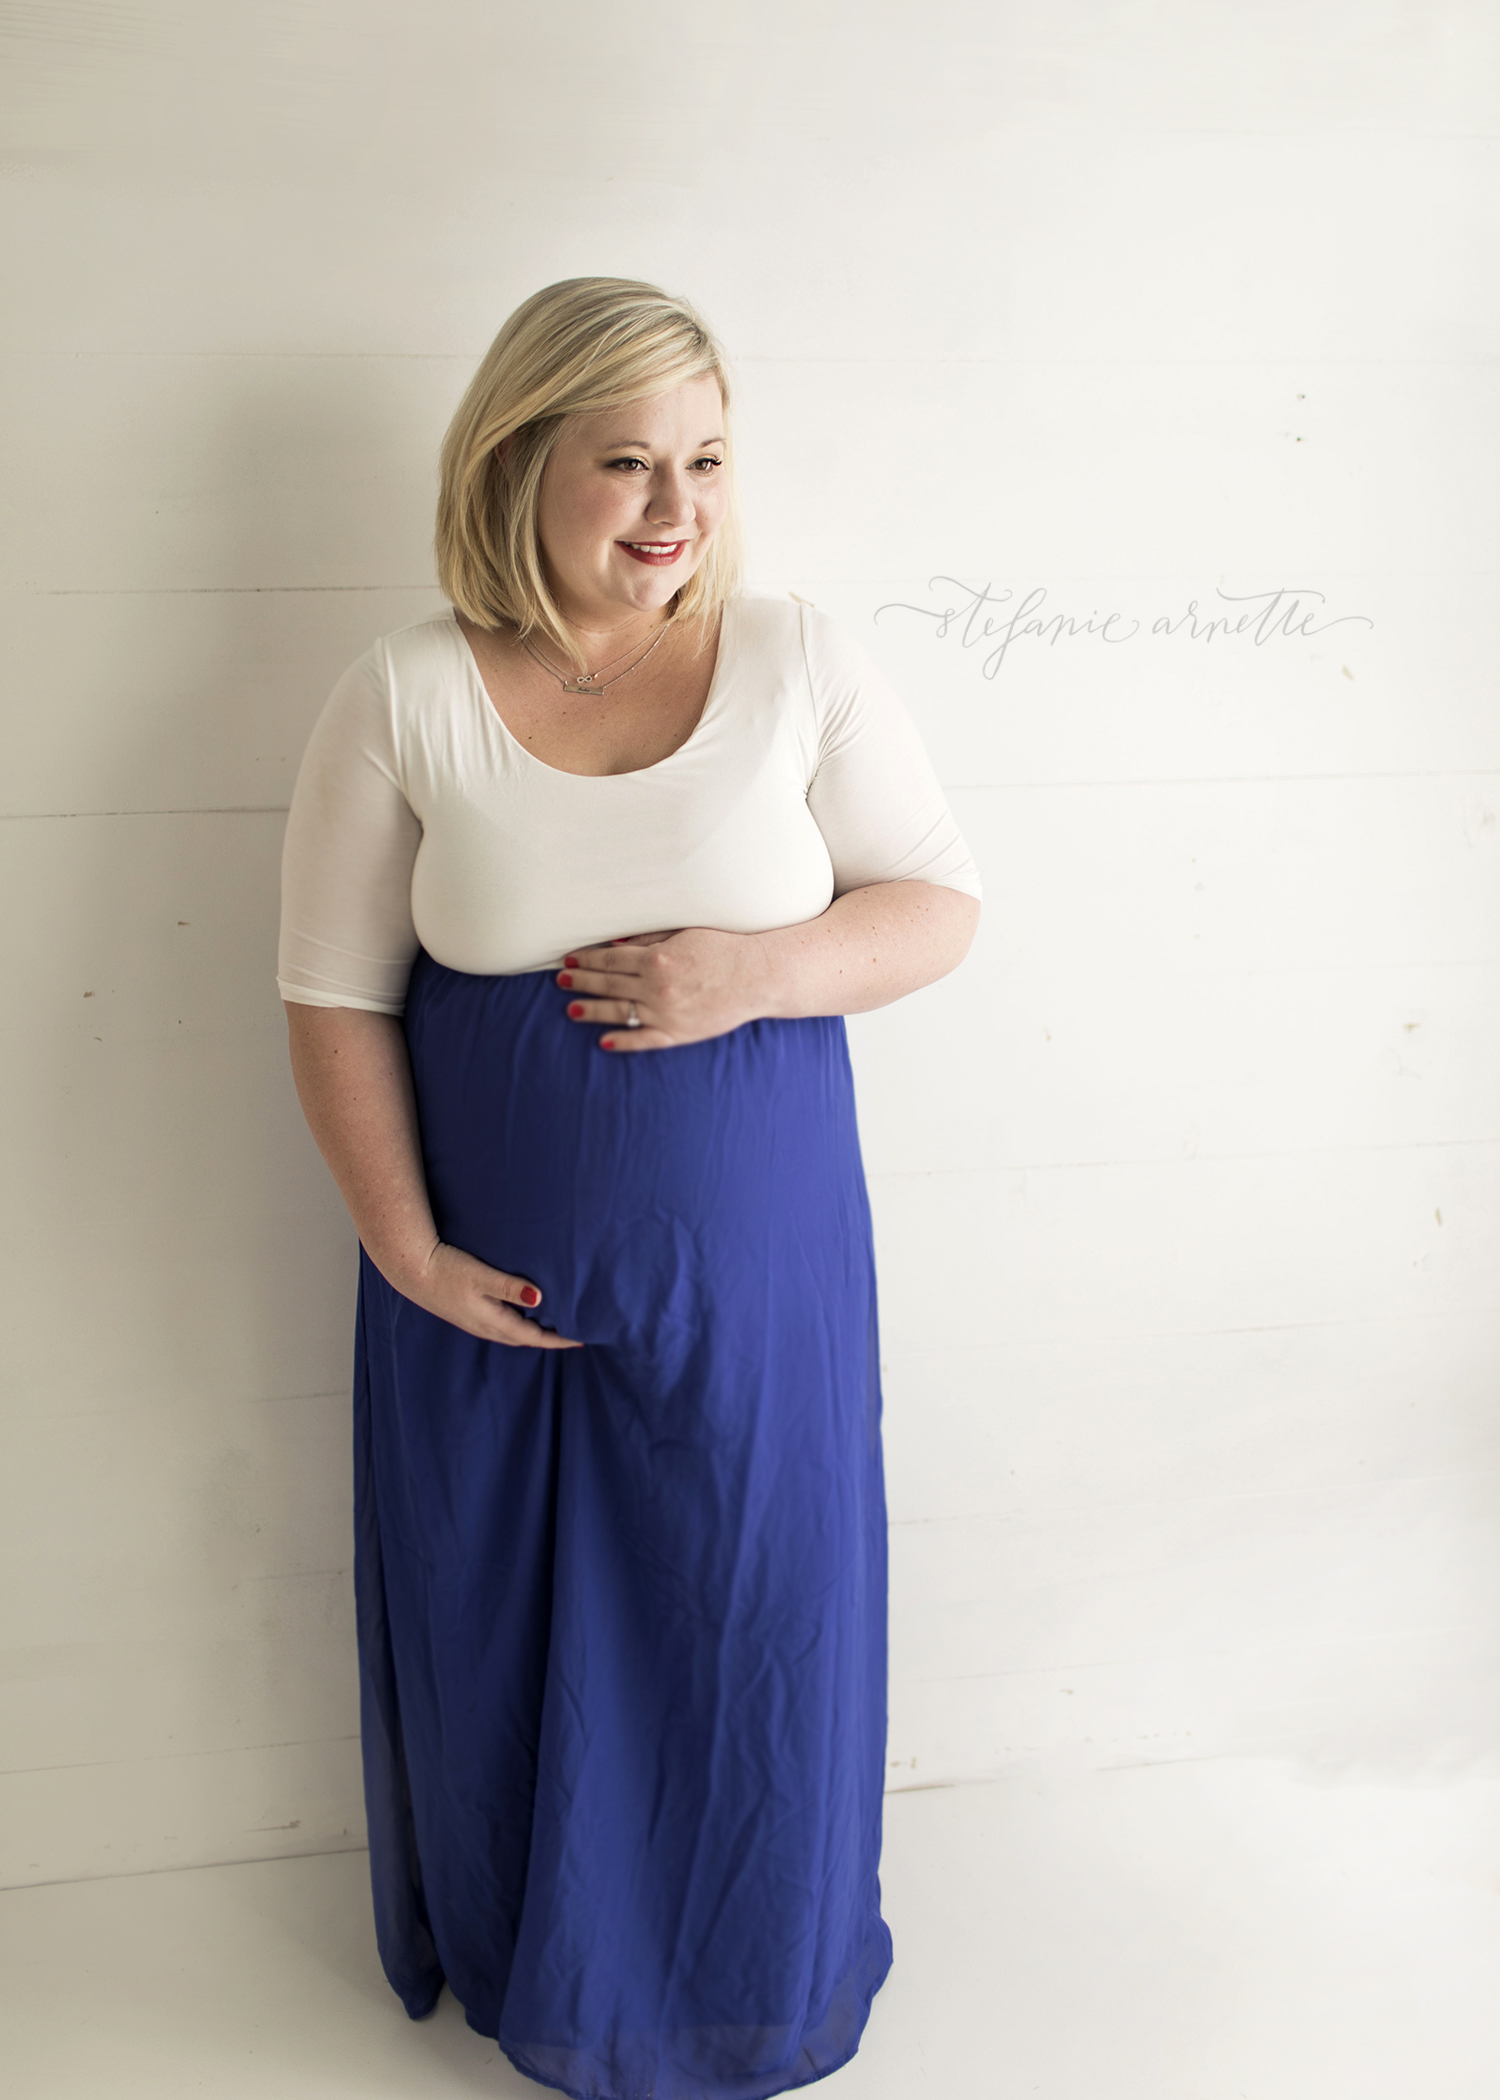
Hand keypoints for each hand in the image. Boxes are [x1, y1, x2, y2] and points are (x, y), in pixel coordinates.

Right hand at [388, 1239, 581, 1347]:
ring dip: (534, 1332)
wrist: (409, 1269)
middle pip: (527, 1338)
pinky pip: (501, 1325)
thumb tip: (540, 1298)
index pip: (535, 1336)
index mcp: (493, 1321)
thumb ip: (510, 1287)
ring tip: (555, 1326)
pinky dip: (519, 1324)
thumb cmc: (446, 1268)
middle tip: (576, 1332)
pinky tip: (522, 1313)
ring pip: (513, 1333)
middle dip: (551, 1338)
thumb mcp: (480, 1275)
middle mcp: (486, 1327)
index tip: (585, 1337)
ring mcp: (475, 1322)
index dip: (561, 1338)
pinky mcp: (467, 1313)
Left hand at [556, 927, 772, 1052]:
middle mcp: (656, 988)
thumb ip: (648, 939)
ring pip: (619, 1012)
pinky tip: (603, 1041)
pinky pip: (644, 1040)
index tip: (570, 959)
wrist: (758, 977)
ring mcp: (666, 1013)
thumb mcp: (684, 934)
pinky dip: (622, 1041)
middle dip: (581, 981)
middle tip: (561, 980)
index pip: (610, 960)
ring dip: (591, 1010)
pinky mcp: (678, 1033)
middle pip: (608, 984)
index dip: (586, 959)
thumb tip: (614, 945)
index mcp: (656, 960)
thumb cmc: (723, 949)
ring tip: (570, 1009)